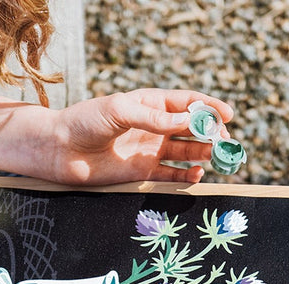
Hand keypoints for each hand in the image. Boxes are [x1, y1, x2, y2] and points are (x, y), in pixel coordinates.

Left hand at [49, 89, 235, 184]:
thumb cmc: (86, 121)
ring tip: (217, 157)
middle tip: (225, 142)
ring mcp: (150, 149)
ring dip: (203, 153)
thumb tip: (187, 121)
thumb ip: (154, 118)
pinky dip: (186, 176)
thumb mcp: (120, 110)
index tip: (227, 115)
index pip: (187, 103)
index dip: (209, 107)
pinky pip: (172, 174)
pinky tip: (197, 174)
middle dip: (211, 134)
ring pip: (186, 151)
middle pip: (192, 128)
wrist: (61, 149)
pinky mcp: (143, 172)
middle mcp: (154, 126)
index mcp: (150, 103)